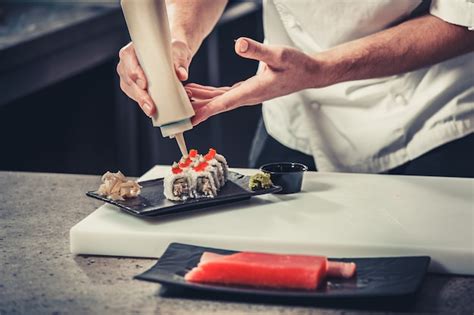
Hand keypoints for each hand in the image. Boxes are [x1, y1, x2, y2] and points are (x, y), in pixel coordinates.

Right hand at [117, 40, 192, 115]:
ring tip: (151, 111)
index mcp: (134, 48)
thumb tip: (182, 75)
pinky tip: (151, 110)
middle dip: (139, 94)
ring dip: (141, 101)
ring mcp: (129, 75)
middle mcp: (128, 62)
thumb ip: (180, 62)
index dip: (134, 72)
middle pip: (128, 79)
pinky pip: (136, 95)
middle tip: (150, 107)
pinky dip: (144, 102)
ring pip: (130, 89)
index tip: (144, 84)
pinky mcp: (135, 86)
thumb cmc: (172, 49)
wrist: (174, 54)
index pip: (128, 59)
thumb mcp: (178, 51)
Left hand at [186, 37, 325, 124]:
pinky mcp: (250, 90)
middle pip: (217, 104)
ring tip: (183, 98)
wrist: (309, 73)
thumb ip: (258, 50)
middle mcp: (249, 96)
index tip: (190, 119)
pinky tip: (203, 93)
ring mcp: (249, 95)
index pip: (224, 103)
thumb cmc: (297, 65)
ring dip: (202, 101)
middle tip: (178, 110)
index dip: (206, 110)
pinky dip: (213, 95)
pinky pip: (226, 95)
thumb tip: (239, 45)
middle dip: (197, 107)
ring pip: (220, 100)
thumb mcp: (278, 54)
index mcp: (253, 91)